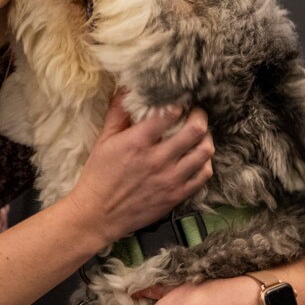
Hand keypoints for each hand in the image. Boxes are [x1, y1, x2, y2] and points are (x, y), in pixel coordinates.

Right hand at [65, 93, 213, 244]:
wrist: (98, 215)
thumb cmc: (99, 176)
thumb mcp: (104, 140)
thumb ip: (118, 113)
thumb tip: (127, 89)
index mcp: (137, 143)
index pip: (170, 114)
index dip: (179, 103)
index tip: (179, 101)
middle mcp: (157, 160)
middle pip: (196, 130)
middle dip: (200, 116)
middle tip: (196, 113)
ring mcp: (170, 179)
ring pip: (205, 151)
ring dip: (206, 138)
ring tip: (200, 135)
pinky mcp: (177, 196)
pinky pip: (203, 175)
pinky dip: (204, 162)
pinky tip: (196, 158)